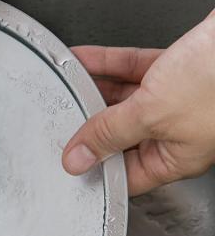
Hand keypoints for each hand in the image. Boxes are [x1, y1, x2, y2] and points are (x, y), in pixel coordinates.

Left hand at [62, 10, 214, 195]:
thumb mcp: (152, 114)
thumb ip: (110, 134)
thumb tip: (79, 158)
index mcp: (176, 157)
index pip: (126, 174)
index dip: (95, 168)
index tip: (68, 162)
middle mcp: (176, 130)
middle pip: (120, 134)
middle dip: (89, 124)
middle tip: (60, 119)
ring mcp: (176, 98)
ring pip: (123, 98)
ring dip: (93, 89)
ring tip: (65, 86)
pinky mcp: (176, 68)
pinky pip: (132, 69)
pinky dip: (106, 64)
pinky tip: (83, 61)